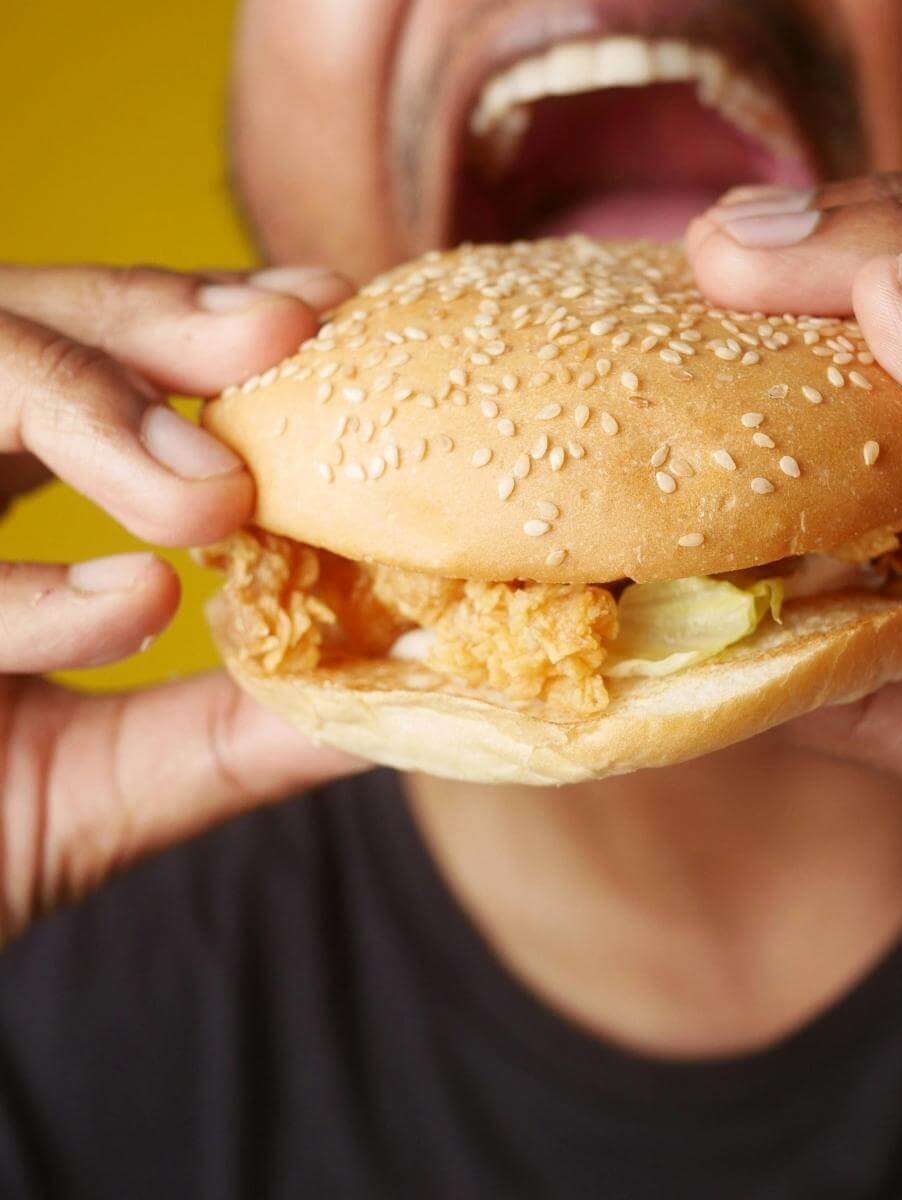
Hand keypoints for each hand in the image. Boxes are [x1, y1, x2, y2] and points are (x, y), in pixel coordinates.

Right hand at [0, 263, 366, 940]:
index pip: (75, 351)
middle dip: (145, 319)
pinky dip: (25, 594)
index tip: (319, 306)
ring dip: (88, 414)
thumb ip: (234, 728)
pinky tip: (132, 602)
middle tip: (282, 334)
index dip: (188, 316)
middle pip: (3, 322)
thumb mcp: (103, 787)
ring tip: (221, 494)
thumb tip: (407, 680)